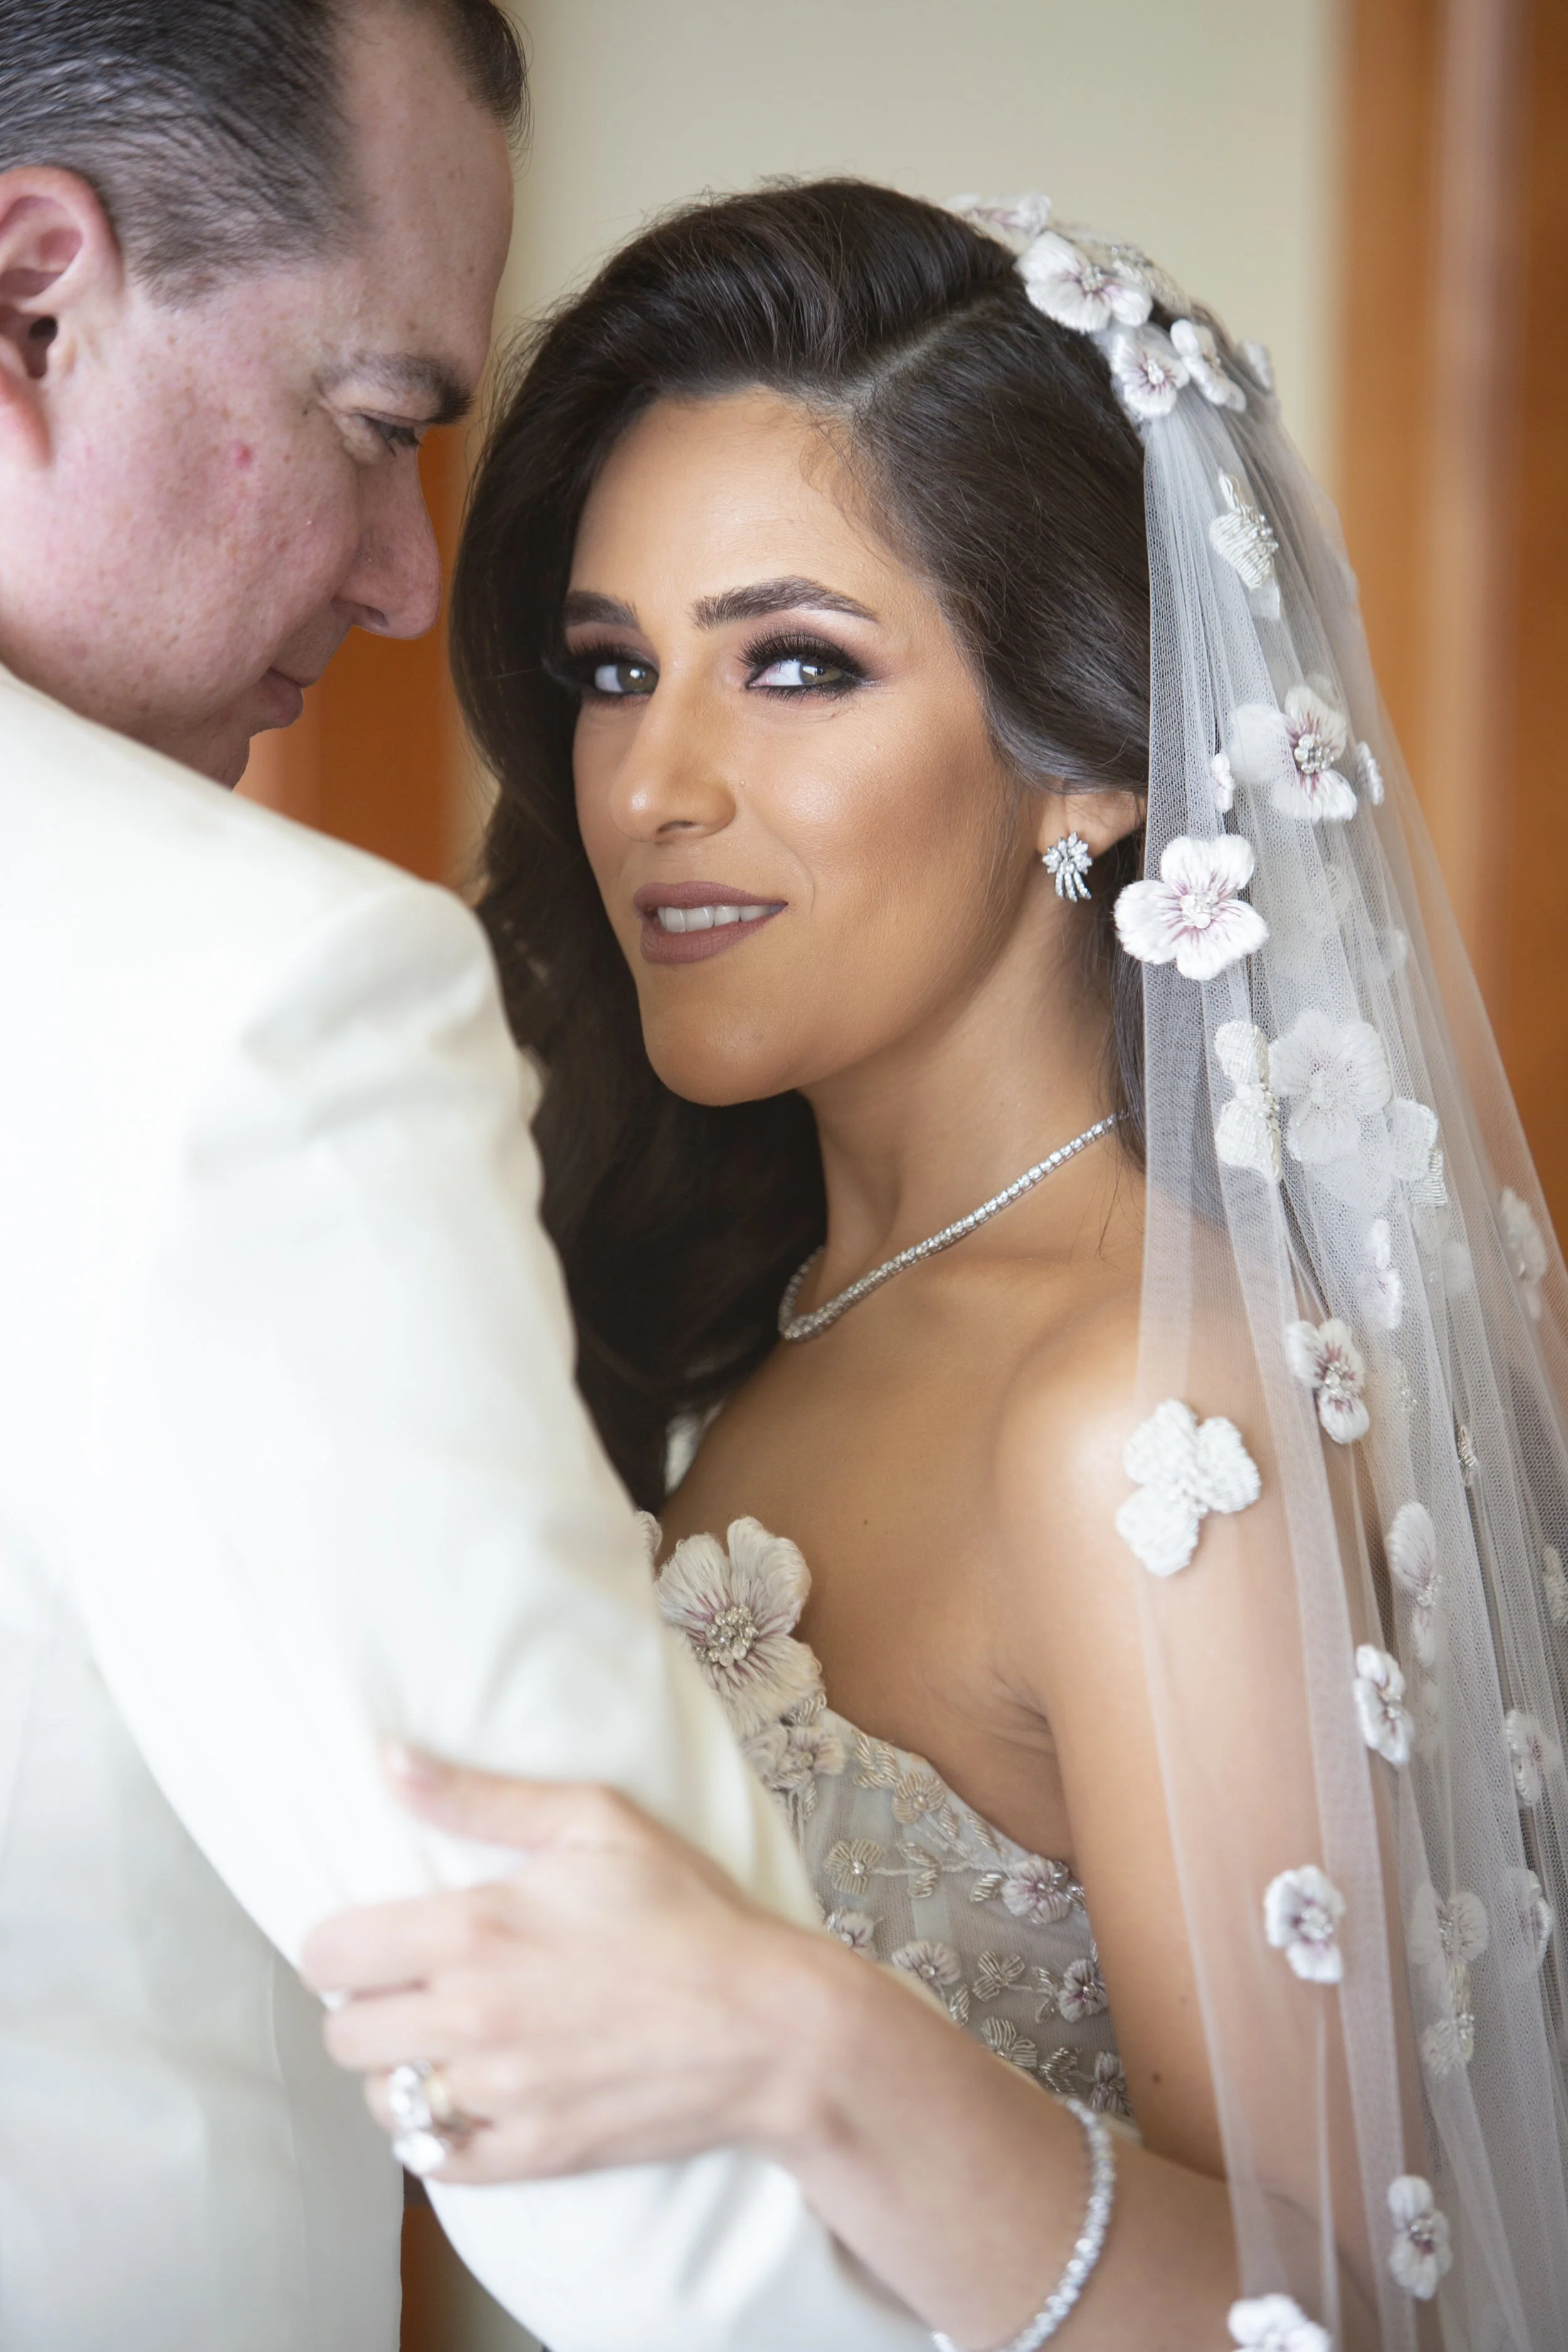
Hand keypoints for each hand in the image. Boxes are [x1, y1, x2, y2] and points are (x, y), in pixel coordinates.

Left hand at [299, 1751, 844, 2181]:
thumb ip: (480, 1796)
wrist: (769, 2027)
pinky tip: (476, 2096)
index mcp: (473, 1930)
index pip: (329, 1954)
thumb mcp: (597, 1821)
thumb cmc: (689, 1911)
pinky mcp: (530, 2154)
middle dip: (368, 2006)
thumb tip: (388, 1761)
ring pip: (382, 2101)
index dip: (341, 1945)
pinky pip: (436, 2162)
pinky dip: (441, 2134)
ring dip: (402, 2071)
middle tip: (418, 1988)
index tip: (377, 1939)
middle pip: (343, 2034)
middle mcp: (470, 2018)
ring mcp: (498, 2095)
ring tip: (449, 2042)